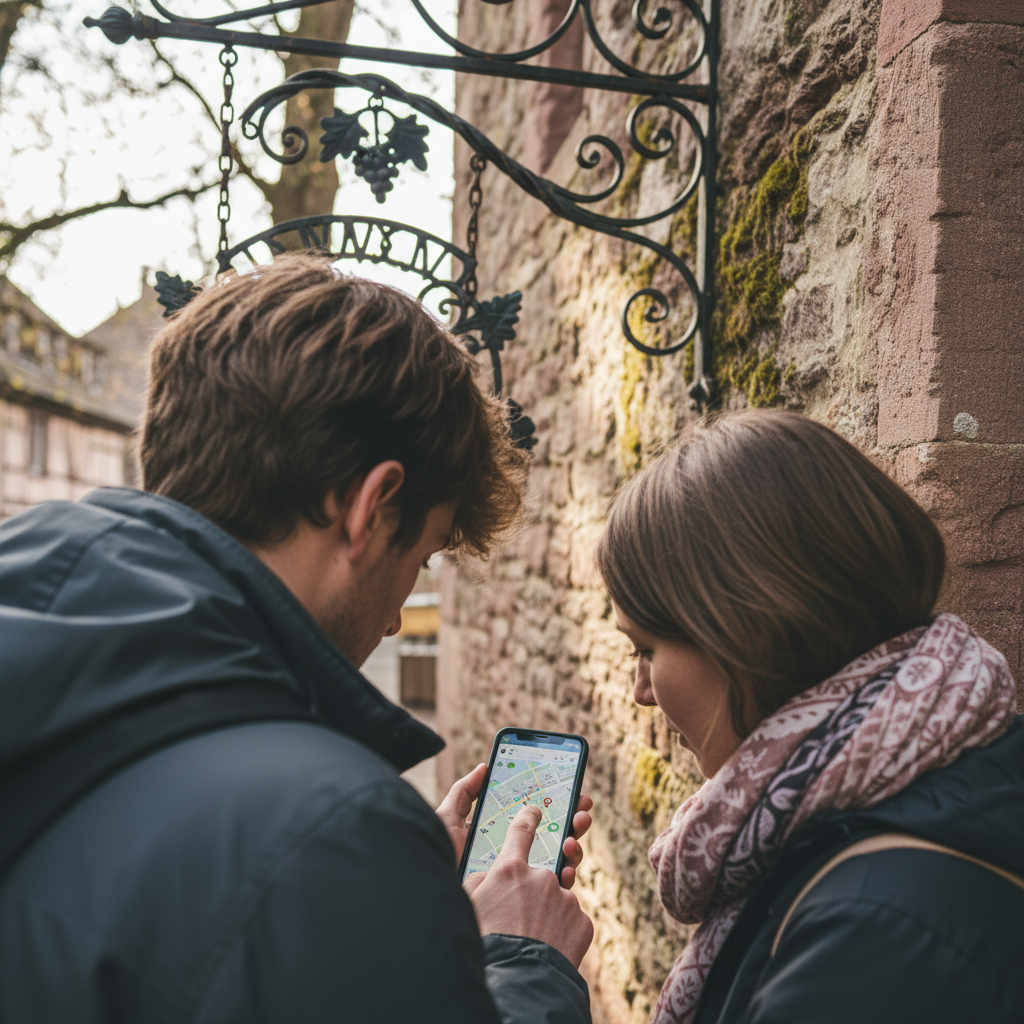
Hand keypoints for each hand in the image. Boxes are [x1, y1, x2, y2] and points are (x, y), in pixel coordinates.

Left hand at [436, 765, 593, 888]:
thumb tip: (485, 767)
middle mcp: (515, 858)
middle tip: (583, 807)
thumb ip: (464, 793)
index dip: (554, 803)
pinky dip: (568, 873)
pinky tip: (568, 865)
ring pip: (559, 858)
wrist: (440, 900)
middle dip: (572, 819)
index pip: (533, 817)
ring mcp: (523, 881)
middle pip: (552, 835)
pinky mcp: (527, 904)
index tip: (570, 788)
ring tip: (575, 831)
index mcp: (500, 837)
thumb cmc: (440, 860)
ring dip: (574, 841)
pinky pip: (556, 889)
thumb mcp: (447, 821)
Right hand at [464, 805, 593, 967]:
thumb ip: (479, 882)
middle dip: (537, 888)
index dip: (529, 816)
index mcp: (510, 870)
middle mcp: (542, 877)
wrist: (521, 981)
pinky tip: (550, 945)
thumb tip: (489, 876)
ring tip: (535, 934)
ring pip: (559, 898)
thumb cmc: (488, 943)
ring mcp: (566, 899)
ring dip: (549, 911)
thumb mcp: (470, 907)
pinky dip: (563, 929)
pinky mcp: (583, 920)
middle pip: (543, 872)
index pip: (522, 829)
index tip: (536, 811)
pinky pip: (572, 919)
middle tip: (527, 909)